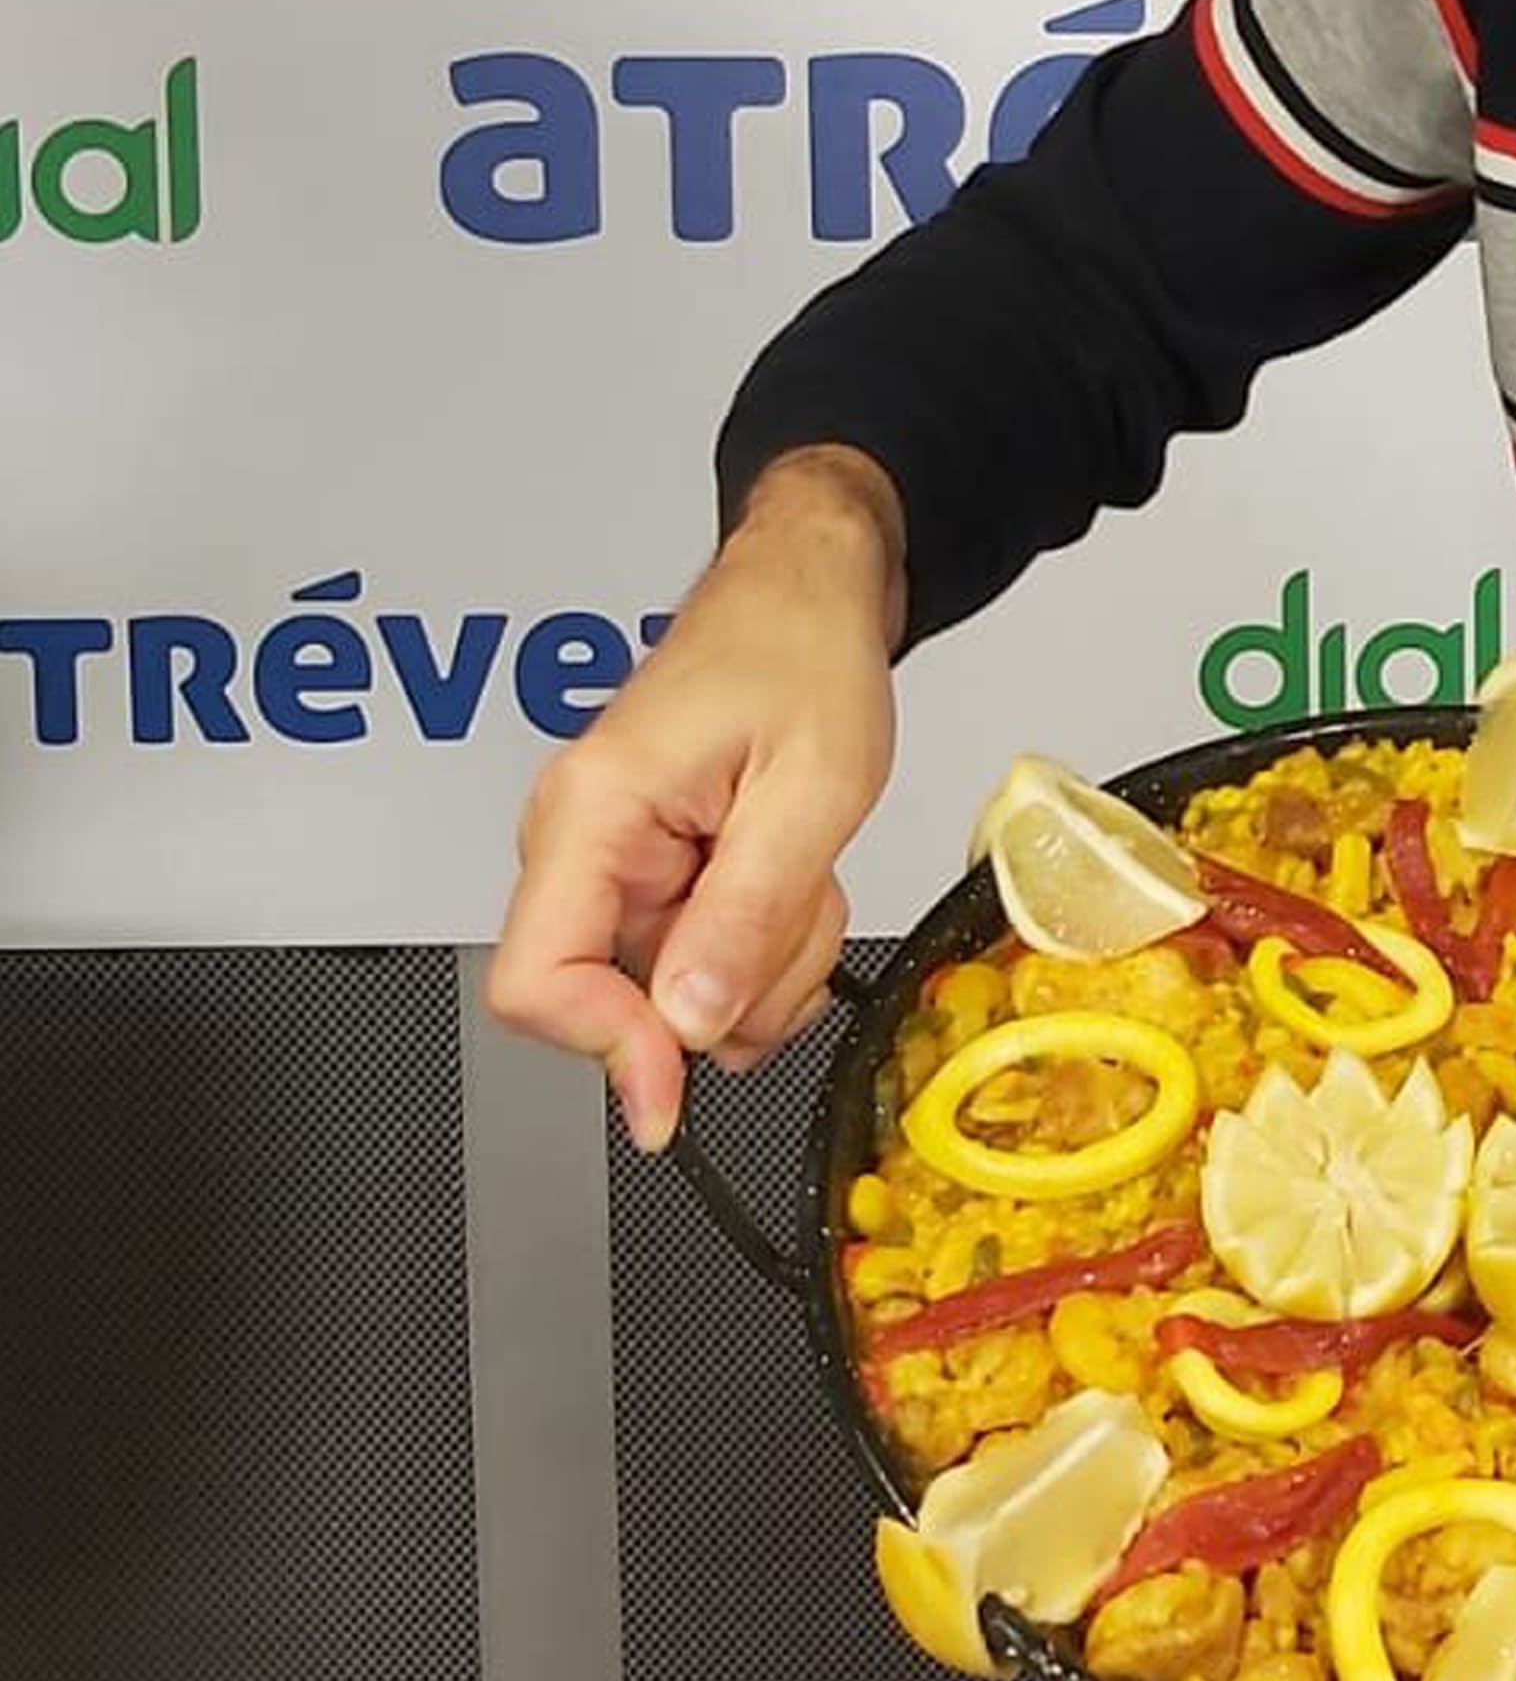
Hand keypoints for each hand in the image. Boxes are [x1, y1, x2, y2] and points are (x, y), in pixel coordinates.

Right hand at [484, 450, 903, 1149]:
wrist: (807, 590)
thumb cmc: (802, 653)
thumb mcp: (812, 791)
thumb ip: (749, 914)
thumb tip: (689, 1025)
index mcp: (594, 809)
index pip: (537, 981)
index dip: (606, 1050)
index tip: (676, 1090)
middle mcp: (579, 838)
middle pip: (616, 999)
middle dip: (729, 990)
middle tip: (803, 915)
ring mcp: (611, 858)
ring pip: (671, 988)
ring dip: (762, 961)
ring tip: (806, 871)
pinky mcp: (648, 868)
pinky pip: (695, 955)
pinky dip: (761, 940)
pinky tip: (790, 876)